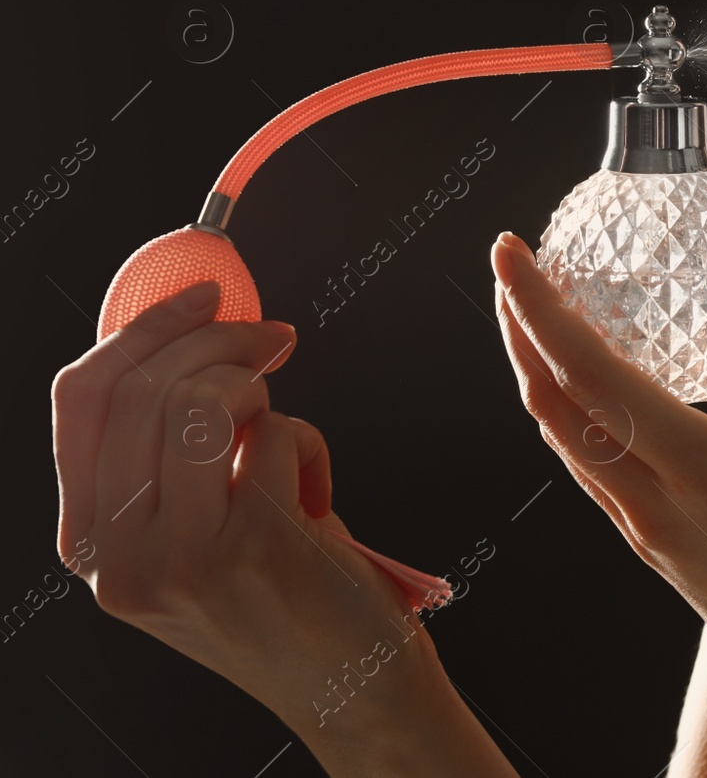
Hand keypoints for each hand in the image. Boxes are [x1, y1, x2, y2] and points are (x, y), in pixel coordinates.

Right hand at [49, 282, 468, 763]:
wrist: (350, 687)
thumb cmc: (283, 596)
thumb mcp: (194, 530)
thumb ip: (168, 454)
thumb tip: (187, 337)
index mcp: (93, 544)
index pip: (80, 402)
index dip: (140, 330)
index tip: (198, 295)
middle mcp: (120, 556)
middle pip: (143, 386)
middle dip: (217, 337)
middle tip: (271, 338)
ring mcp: (181, 556)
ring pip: (203, 400)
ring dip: (260, 388)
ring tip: (284, 430)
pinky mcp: (253, 546)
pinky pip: (279, 432)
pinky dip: (311, 444)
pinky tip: (316, 498)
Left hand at [489, 232, 706, 719]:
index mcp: (698, 468)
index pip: (586, 373)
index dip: (537, 306)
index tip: (509, 250)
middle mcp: (653, 504)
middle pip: (552, 403)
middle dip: (519, 328)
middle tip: (513, 267)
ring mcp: (647, 534)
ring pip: (563, 442)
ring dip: (537, 373)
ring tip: (539, 319)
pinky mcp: (657, 553)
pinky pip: (592, 473)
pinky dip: (571, 417)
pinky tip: (589, 395)